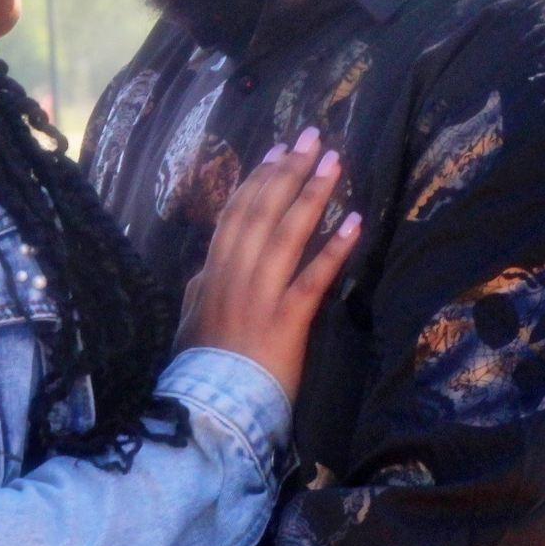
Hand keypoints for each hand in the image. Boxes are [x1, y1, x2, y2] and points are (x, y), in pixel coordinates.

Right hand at [175, 125, 359, 400]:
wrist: (210, 407)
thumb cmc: (201, 367)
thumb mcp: (190, 320)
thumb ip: (198, 290)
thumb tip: (203, 270)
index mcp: (212, 272)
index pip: (237, 214)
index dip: (258, 179)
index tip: (278, 151)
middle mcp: (235, 274)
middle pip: (264, 211)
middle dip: (290, 171)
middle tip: (313, 138)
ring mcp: (260, 294)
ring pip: (288, 234)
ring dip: (313, 195)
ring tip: (335, 163)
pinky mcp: (286, 319)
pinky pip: (314, 277)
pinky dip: (334, 249)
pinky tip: (354, 222)